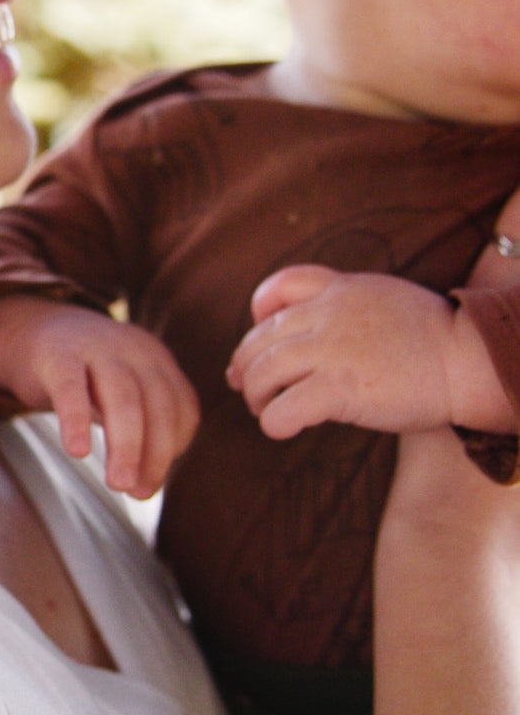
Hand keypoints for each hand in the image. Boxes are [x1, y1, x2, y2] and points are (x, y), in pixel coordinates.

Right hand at [0, 296, 198, 497]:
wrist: (33, 331)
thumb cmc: (85, 376)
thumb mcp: (121, 393)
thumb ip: (140, 428)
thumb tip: (147, 486)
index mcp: (157, 359)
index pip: (180, 407)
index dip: (172, 448)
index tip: (151, 483)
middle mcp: (133, 350)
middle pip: (155, 404)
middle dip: (154, 453)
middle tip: (140, 493)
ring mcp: (96, 348)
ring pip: (122, 398)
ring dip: (126, 445)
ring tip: (118, 484)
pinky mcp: (57, 356)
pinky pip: (70, 389)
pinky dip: (77, 421)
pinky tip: (77, 452)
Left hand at [226, 264, 512, 438]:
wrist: (469, 359)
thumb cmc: (434, 339)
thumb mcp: (385, 298)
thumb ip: (345, 307)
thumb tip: (307, 336)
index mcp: (340, 290)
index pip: (278, 286)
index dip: (258, 313)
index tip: (260, 339)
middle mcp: (328, 315)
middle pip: (259, 337)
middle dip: (246, 366)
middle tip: (248, 387)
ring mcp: (331, 351)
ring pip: (262, 372)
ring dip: (256, 396)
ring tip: (265, 410)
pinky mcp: (339, 389)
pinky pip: (283, 409)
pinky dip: (274, 423)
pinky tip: (282, 429)